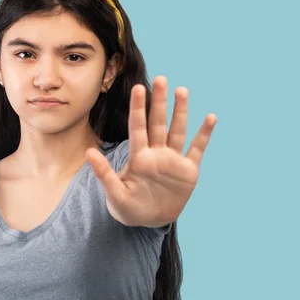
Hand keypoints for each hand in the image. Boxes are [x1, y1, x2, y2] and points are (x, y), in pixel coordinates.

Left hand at [86, 76, 216, 226]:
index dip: (138, 108)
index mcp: (138, 157)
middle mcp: (156, 153)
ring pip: (177, 131)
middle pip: (158, 123)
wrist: (148, 221)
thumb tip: (88, 151)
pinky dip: (204, 134)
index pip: (137, 127)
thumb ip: (104, 173)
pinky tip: (211, 117)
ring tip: (182, 90)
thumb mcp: (115, 193)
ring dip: (180, 111)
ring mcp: (173, 160)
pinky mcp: (188, 171)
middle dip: (159, 102)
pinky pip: (197, 149)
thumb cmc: (128, 207)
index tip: (137, 88)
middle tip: (161, 78)